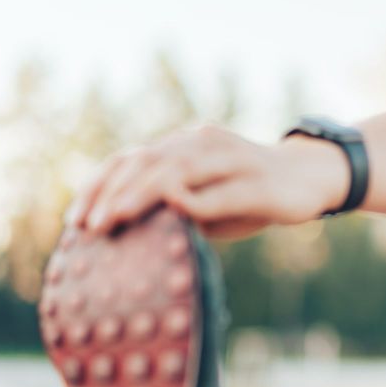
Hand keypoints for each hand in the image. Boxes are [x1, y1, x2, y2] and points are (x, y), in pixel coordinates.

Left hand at [64, 123, 332, 240]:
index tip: (74, 220)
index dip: (99, 185)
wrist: (311, 177)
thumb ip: (173, 212)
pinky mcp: (258, 181)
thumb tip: (128, 242)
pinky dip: (193, 199)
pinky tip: (170, 210)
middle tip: (87, 226)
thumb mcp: (207, 203)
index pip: (132, 160)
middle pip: (146, 161)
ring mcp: (231, 158)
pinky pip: (221, 190)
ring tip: (114, 218)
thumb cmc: (252, 195)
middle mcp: (202, 144)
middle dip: (111, 192)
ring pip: (177, 169)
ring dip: (141, 193)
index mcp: (185, 146)